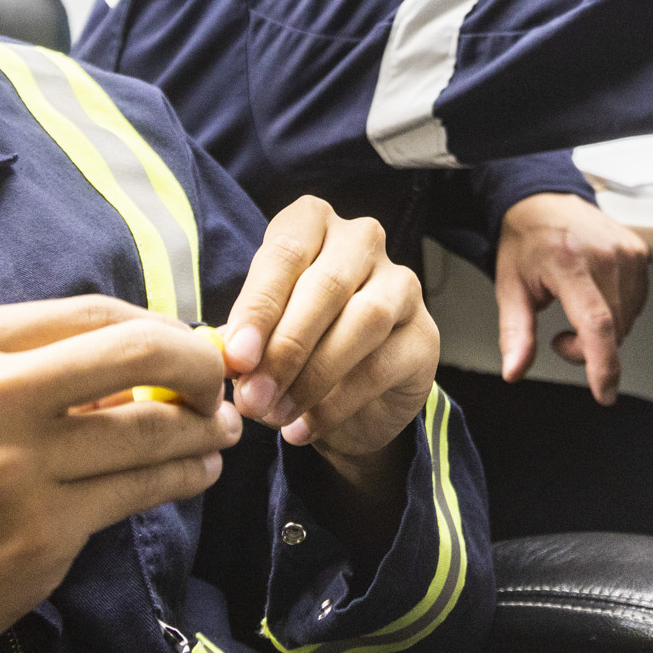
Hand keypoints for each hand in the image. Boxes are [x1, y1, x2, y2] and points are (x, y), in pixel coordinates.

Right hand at [0, 296, 237, 652]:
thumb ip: (27, 369)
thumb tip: (142, 363)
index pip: (95, 312)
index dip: (159, 326)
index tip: (186, 347)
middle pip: (142, 349)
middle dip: (201, 363)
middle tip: (220, 385)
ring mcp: (15, 467)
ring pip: (153, 427)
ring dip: (203, 429)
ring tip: (217, 434)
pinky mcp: (39, 534)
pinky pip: (140, 490)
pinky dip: (182, 477)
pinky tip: (193, 473)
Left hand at [221, 198, 438, 484]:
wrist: (349, 397)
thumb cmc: (295, 344)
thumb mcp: (261, 334)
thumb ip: (246, 339)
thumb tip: (227, 358)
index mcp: (313, 223)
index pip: (285, 252)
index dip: (259, 306)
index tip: (236, 358)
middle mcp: (362, 241)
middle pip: (326, 286)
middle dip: (284, 348)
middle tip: (253, 397)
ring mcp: (401, 284)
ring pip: (364, 320)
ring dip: (313, 375)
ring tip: (275, 414)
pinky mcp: (424, 334)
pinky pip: (381, 365)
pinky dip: (336, 404)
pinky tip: (304, 429)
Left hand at [494, 192, 649, 403]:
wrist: (545, 200)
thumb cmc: (527, 241)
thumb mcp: (510, 287)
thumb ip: (515, 333)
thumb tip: (514, 370)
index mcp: (568, 262)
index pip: (596, 323)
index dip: (603, 364)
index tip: (605, 392)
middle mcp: (603, 254)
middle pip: (612, 330)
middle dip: (588, 350)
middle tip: (560, 337)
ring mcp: (626, 251)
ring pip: (627, 321)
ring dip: (604, 332)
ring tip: (576, 311)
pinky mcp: (639, 251)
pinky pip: (637, 303)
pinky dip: (617, 314)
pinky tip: (596, 298)